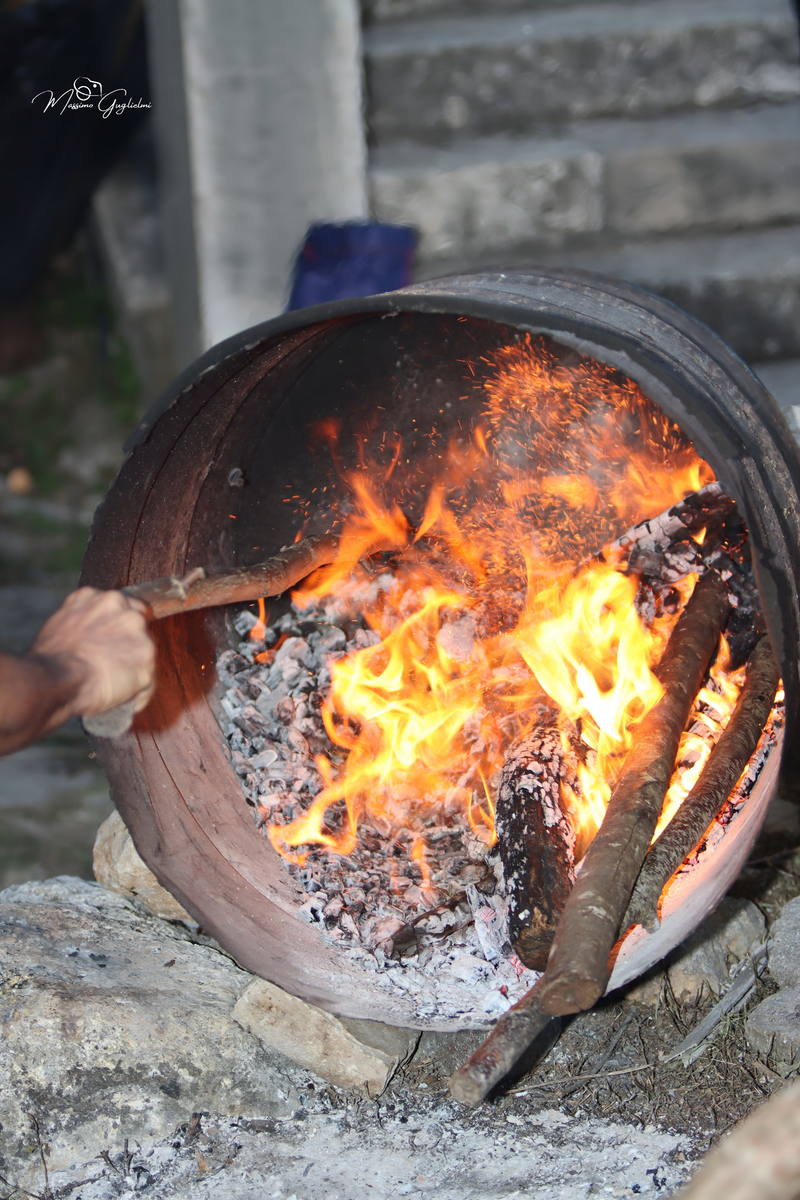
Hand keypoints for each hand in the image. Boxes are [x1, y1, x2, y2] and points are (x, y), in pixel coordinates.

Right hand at [31, 587, 154, 719]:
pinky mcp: (146, 660)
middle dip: (129, 647)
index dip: (119, 629)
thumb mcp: (63, 622)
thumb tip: (91, 634)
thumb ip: (85, 619)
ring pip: (145, 656)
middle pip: (139, 629)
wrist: (56, 678)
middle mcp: (126, 611)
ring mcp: (139, 635)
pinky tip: (123, 701)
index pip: (125, 609)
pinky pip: (148, 682)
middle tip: (111, 666)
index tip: (113, 643)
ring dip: (134, 671)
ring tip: (113, 688)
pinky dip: (138, 694)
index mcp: (104, 599)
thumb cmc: (51, 659)